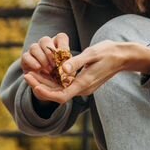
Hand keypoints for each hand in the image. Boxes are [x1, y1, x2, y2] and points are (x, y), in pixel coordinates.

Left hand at [24, 41, 149, 103]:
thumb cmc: (109, 52)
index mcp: (84, 84)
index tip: (32, 83)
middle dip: (40, 86)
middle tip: (26, 75)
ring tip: (30, 73)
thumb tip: (62, 70)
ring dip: (44, 83)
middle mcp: (82, 89)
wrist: (124, 56)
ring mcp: (82, 87)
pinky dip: (52, 80)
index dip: (44, 92)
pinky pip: (64, 85)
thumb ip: (77, 62)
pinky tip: (43, 71)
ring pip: (59, 89)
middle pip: (56, 94)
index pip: (60, 96)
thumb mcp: (93, 54)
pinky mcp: (82, 82)